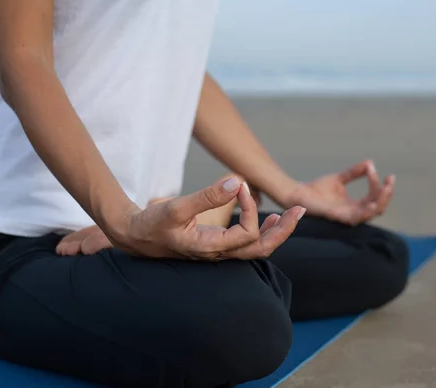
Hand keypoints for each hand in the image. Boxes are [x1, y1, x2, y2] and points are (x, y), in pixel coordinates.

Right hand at [58, 176, 305, 259]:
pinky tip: (269, 220)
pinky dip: (261, 232)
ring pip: (256, 249)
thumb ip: (206, 196)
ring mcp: (218, 251)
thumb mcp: (176, 207)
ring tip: (291, 215)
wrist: (135, 236)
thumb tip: (236, 181)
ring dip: (276, 232)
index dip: (249, 208)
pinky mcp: (215, 245)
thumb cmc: (152, 224)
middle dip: (284, 231)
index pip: (247, 234)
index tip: (237, 185)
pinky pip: (245, 244)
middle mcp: (219, 254)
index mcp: (211, 248)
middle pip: (261, 250)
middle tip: (300, 210)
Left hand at [283, 160, 394, 225]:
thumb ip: (354, 173)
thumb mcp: (339, 178)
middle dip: (386, 194)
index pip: (374, 198)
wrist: (297, 193)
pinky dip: (366, 212)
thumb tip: (370, 162)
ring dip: (380, 202)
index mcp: (354, 207)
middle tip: (390, 180)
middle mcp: (352, 214)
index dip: (379, 186)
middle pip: (378, 208)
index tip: (376, 170)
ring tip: (386, 189)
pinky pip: (355, 218)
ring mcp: (345, 216)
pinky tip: (372, 203)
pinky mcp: (336, 216)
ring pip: (370, 214)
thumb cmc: (316, 190)